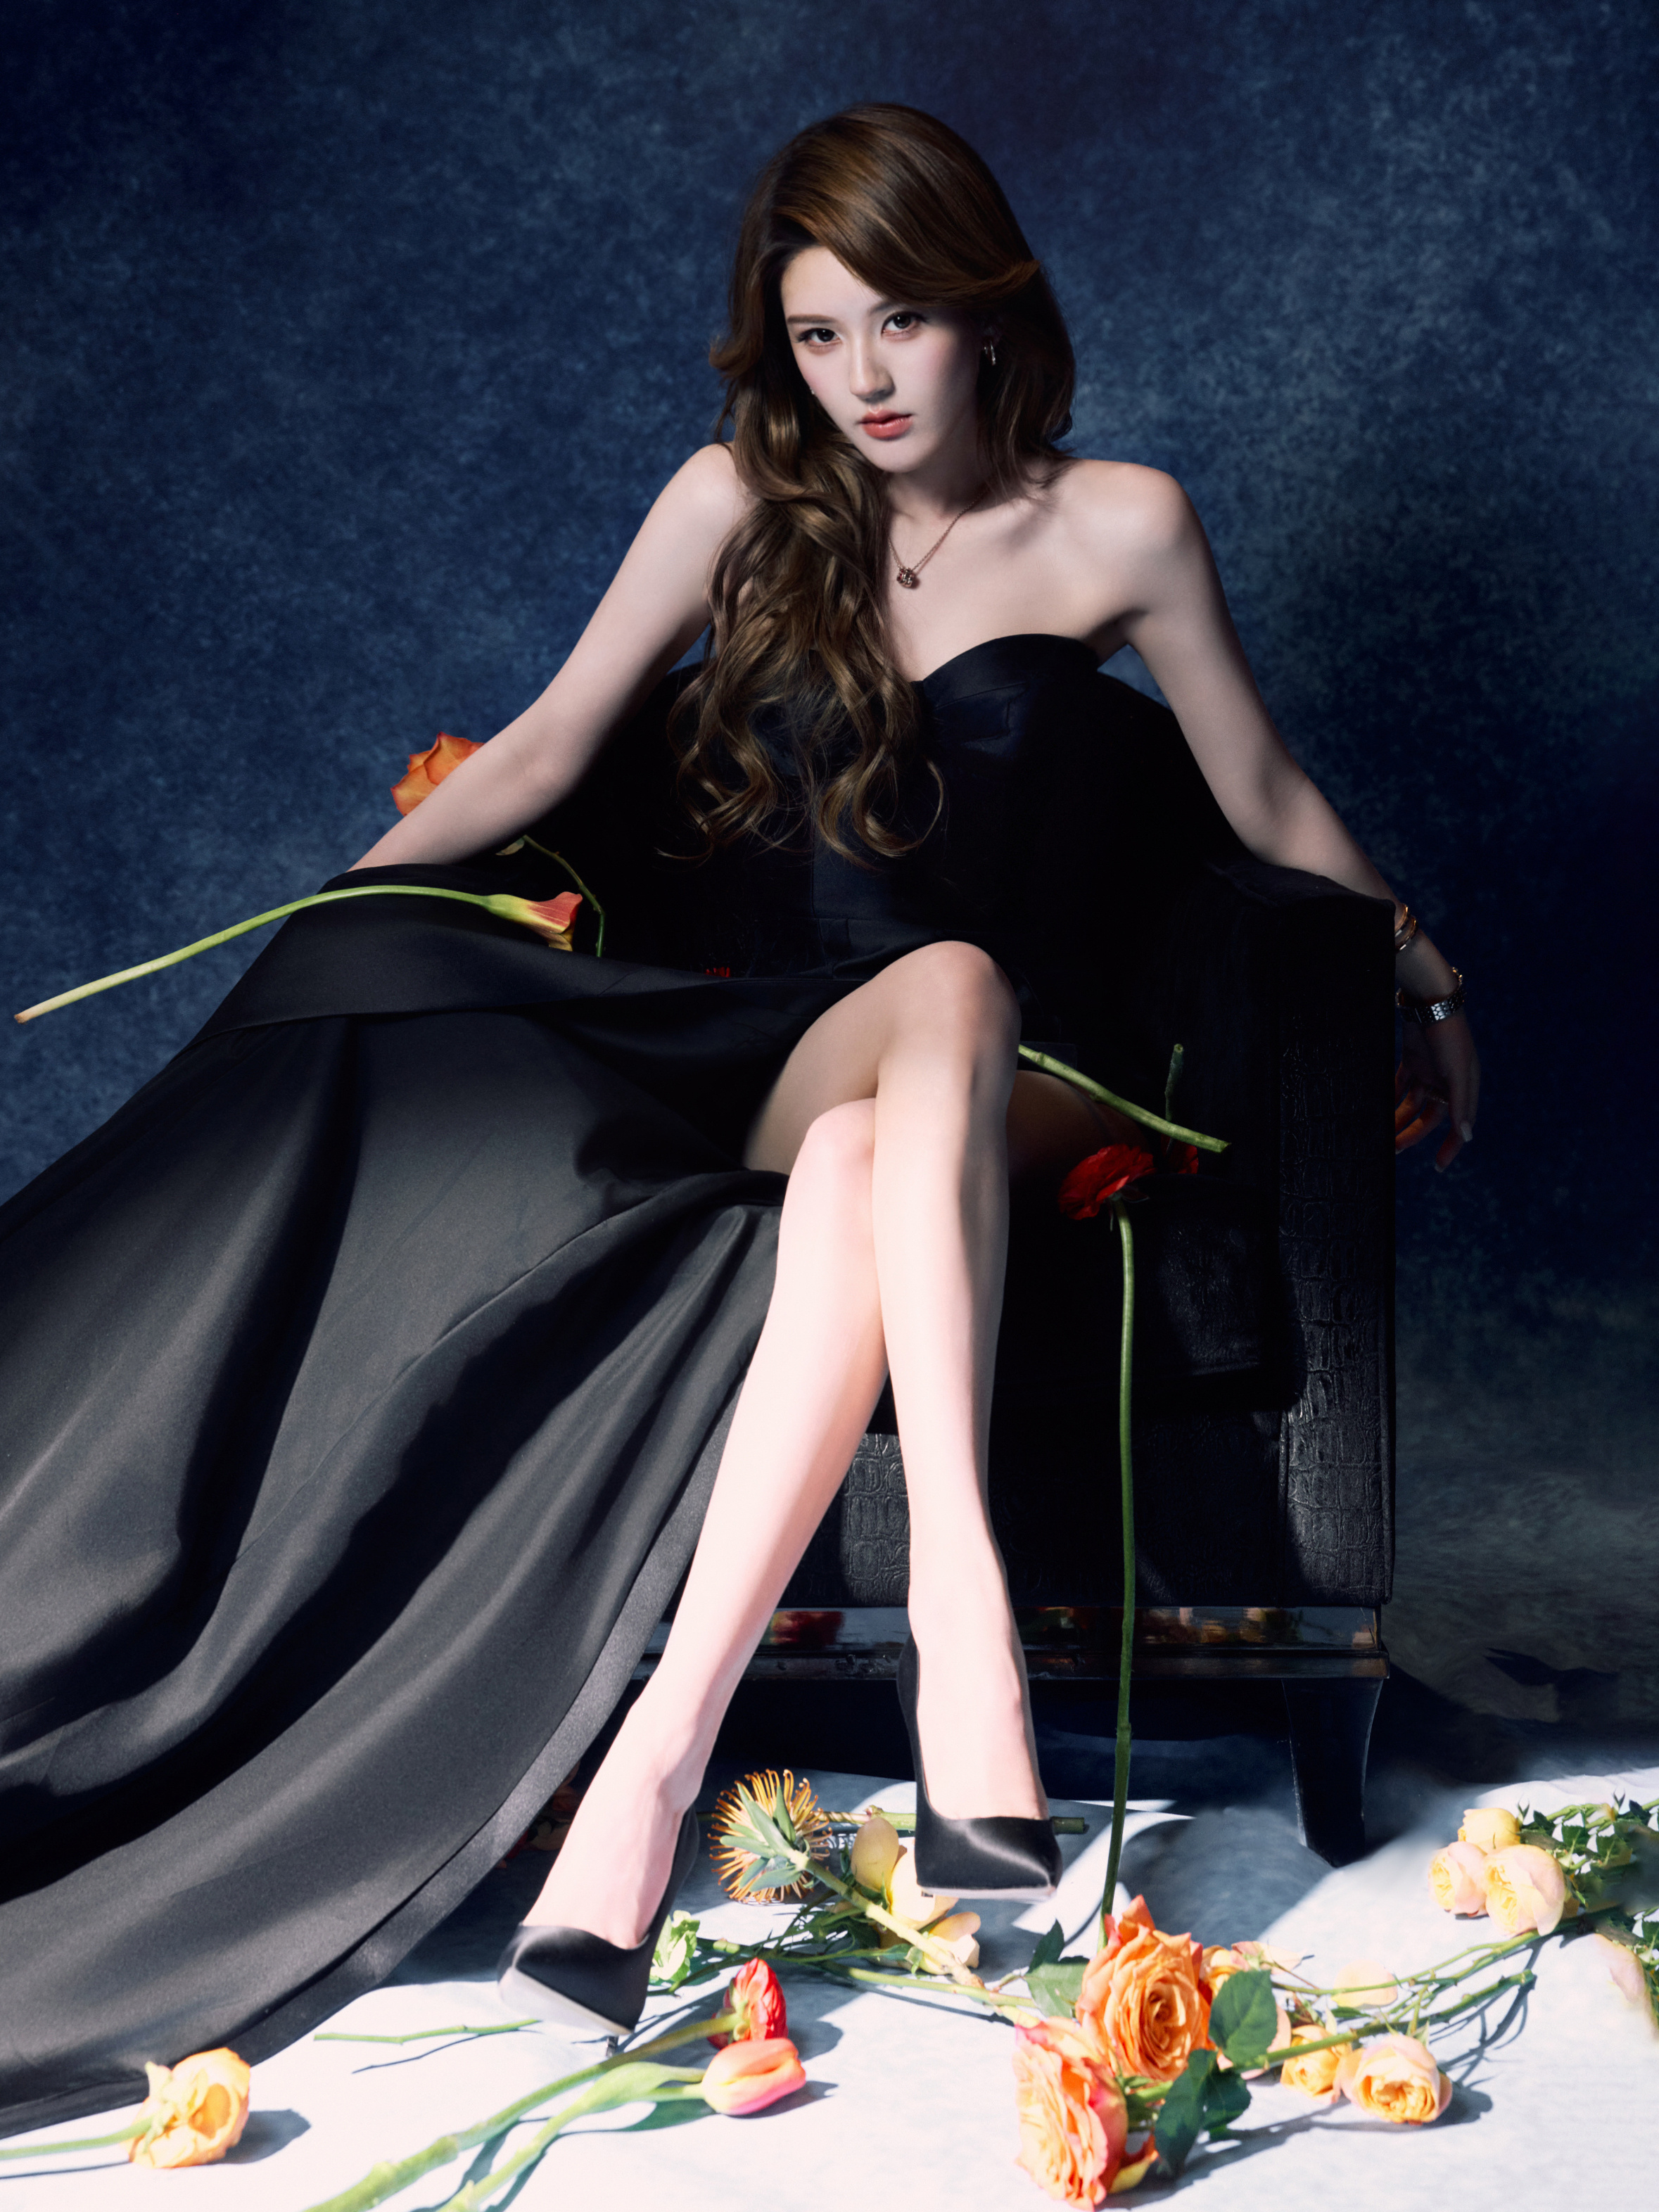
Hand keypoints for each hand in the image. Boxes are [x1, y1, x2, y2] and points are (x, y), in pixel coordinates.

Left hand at [1395, 1011, 1479, 1171]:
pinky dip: (1390, 1098)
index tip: (1439, 1167)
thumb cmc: (1450, 1035)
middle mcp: (1447, 1083)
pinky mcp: (1412, 1062)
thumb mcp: (1458, 1071)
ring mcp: (1429, 1072)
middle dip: (1412, 1133)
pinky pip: (1400, 1086)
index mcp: (1463, 1088)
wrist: (1431, 1000)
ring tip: (1382, 1134)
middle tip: (1393, 1148)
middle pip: (1428, 1117)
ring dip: (1398, 1119)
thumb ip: (1461, 1104)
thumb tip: (1467, 1136)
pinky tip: (1378, 1110)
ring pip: (1411, 1104)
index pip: (1457, 1125)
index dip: (1450, 1147)